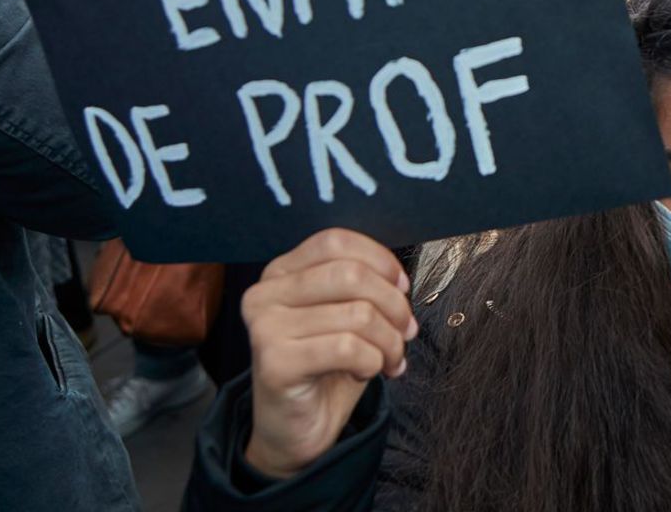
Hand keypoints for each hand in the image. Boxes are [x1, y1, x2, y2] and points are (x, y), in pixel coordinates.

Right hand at [242, 229, 414, 479]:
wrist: (295, 430)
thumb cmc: (327, 368)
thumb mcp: (346, 315)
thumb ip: (364, 286)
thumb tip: (399, 281)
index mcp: (282, 272)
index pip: (336, 241)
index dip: (380, 261)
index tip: (402, 289)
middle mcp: (265, 294)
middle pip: (352, 274)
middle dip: (394, 305)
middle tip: (405, 332)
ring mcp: (265, 327)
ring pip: (358, 314)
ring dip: (390, 341)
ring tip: (389, 359)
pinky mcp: (274, 362)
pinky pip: (348, 348)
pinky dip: (373, 361)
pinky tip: (366, 372)